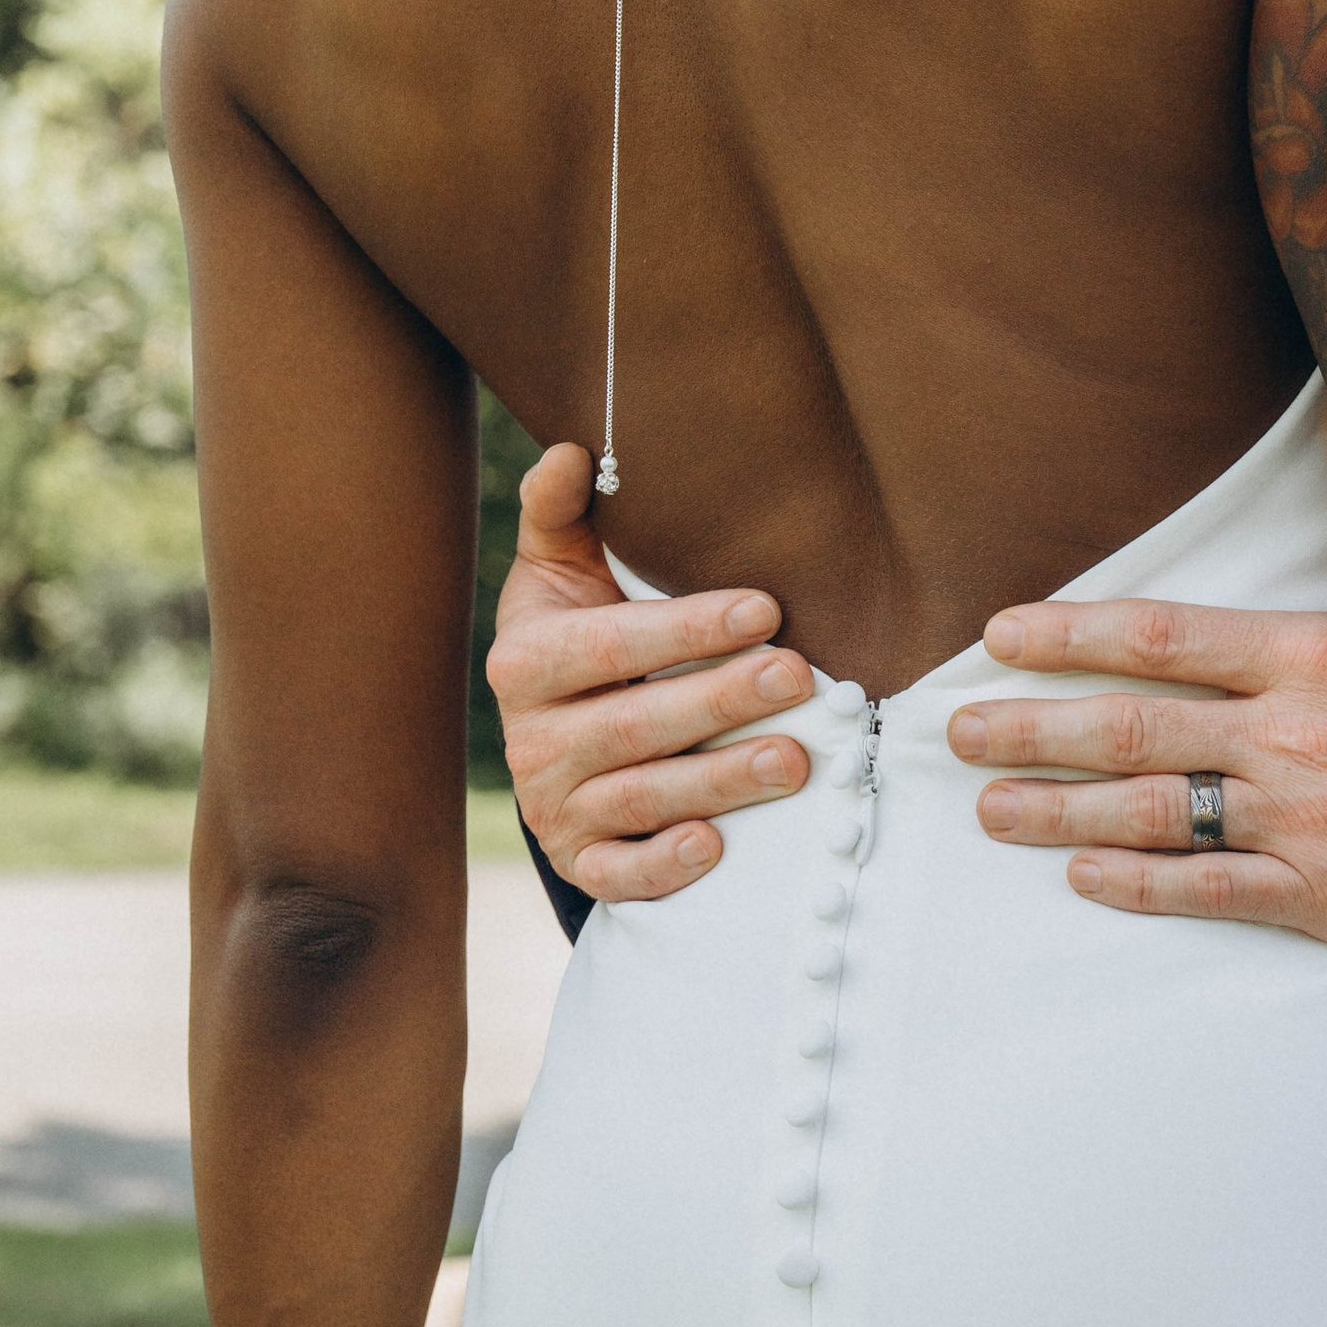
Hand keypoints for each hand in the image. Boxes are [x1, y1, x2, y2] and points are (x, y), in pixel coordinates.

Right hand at [488, 443, 811, 898]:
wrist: (552, 731)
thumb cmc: (580, 633)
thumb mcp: (561, 571)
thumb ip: (562, 512)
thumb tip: (574, 450)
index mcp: (524, 662)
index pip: (609, 645)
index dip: (685, 629)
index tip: (765, 608)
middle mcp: (530, 742)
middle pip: (632, 725)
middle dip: (720, 700)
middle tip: (801, 675)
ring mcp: (554, 808)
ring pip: (640, 799)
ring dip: (720, 783)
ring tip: (797, 759)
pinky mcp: (581, 861)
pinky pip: (617, 876)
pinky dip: (663, 868)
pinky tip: (717, 846)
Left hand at [949, 433, 1326, 957]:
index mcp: (1312, 655)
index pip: (1160, 634)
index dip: (1067, 632)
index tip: (998, 636)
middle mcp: (1293, 738)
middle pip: (1128, 729)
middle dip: (1028, 730)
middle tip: (955, 732)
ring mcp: (1303, 824)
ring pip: (1149, 817)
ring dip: (1056, 814)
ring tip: (990, 809)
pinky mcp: (1325, 898)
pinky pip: (1208, 892)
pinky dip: (1137, 886)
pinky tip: (1082, 877)